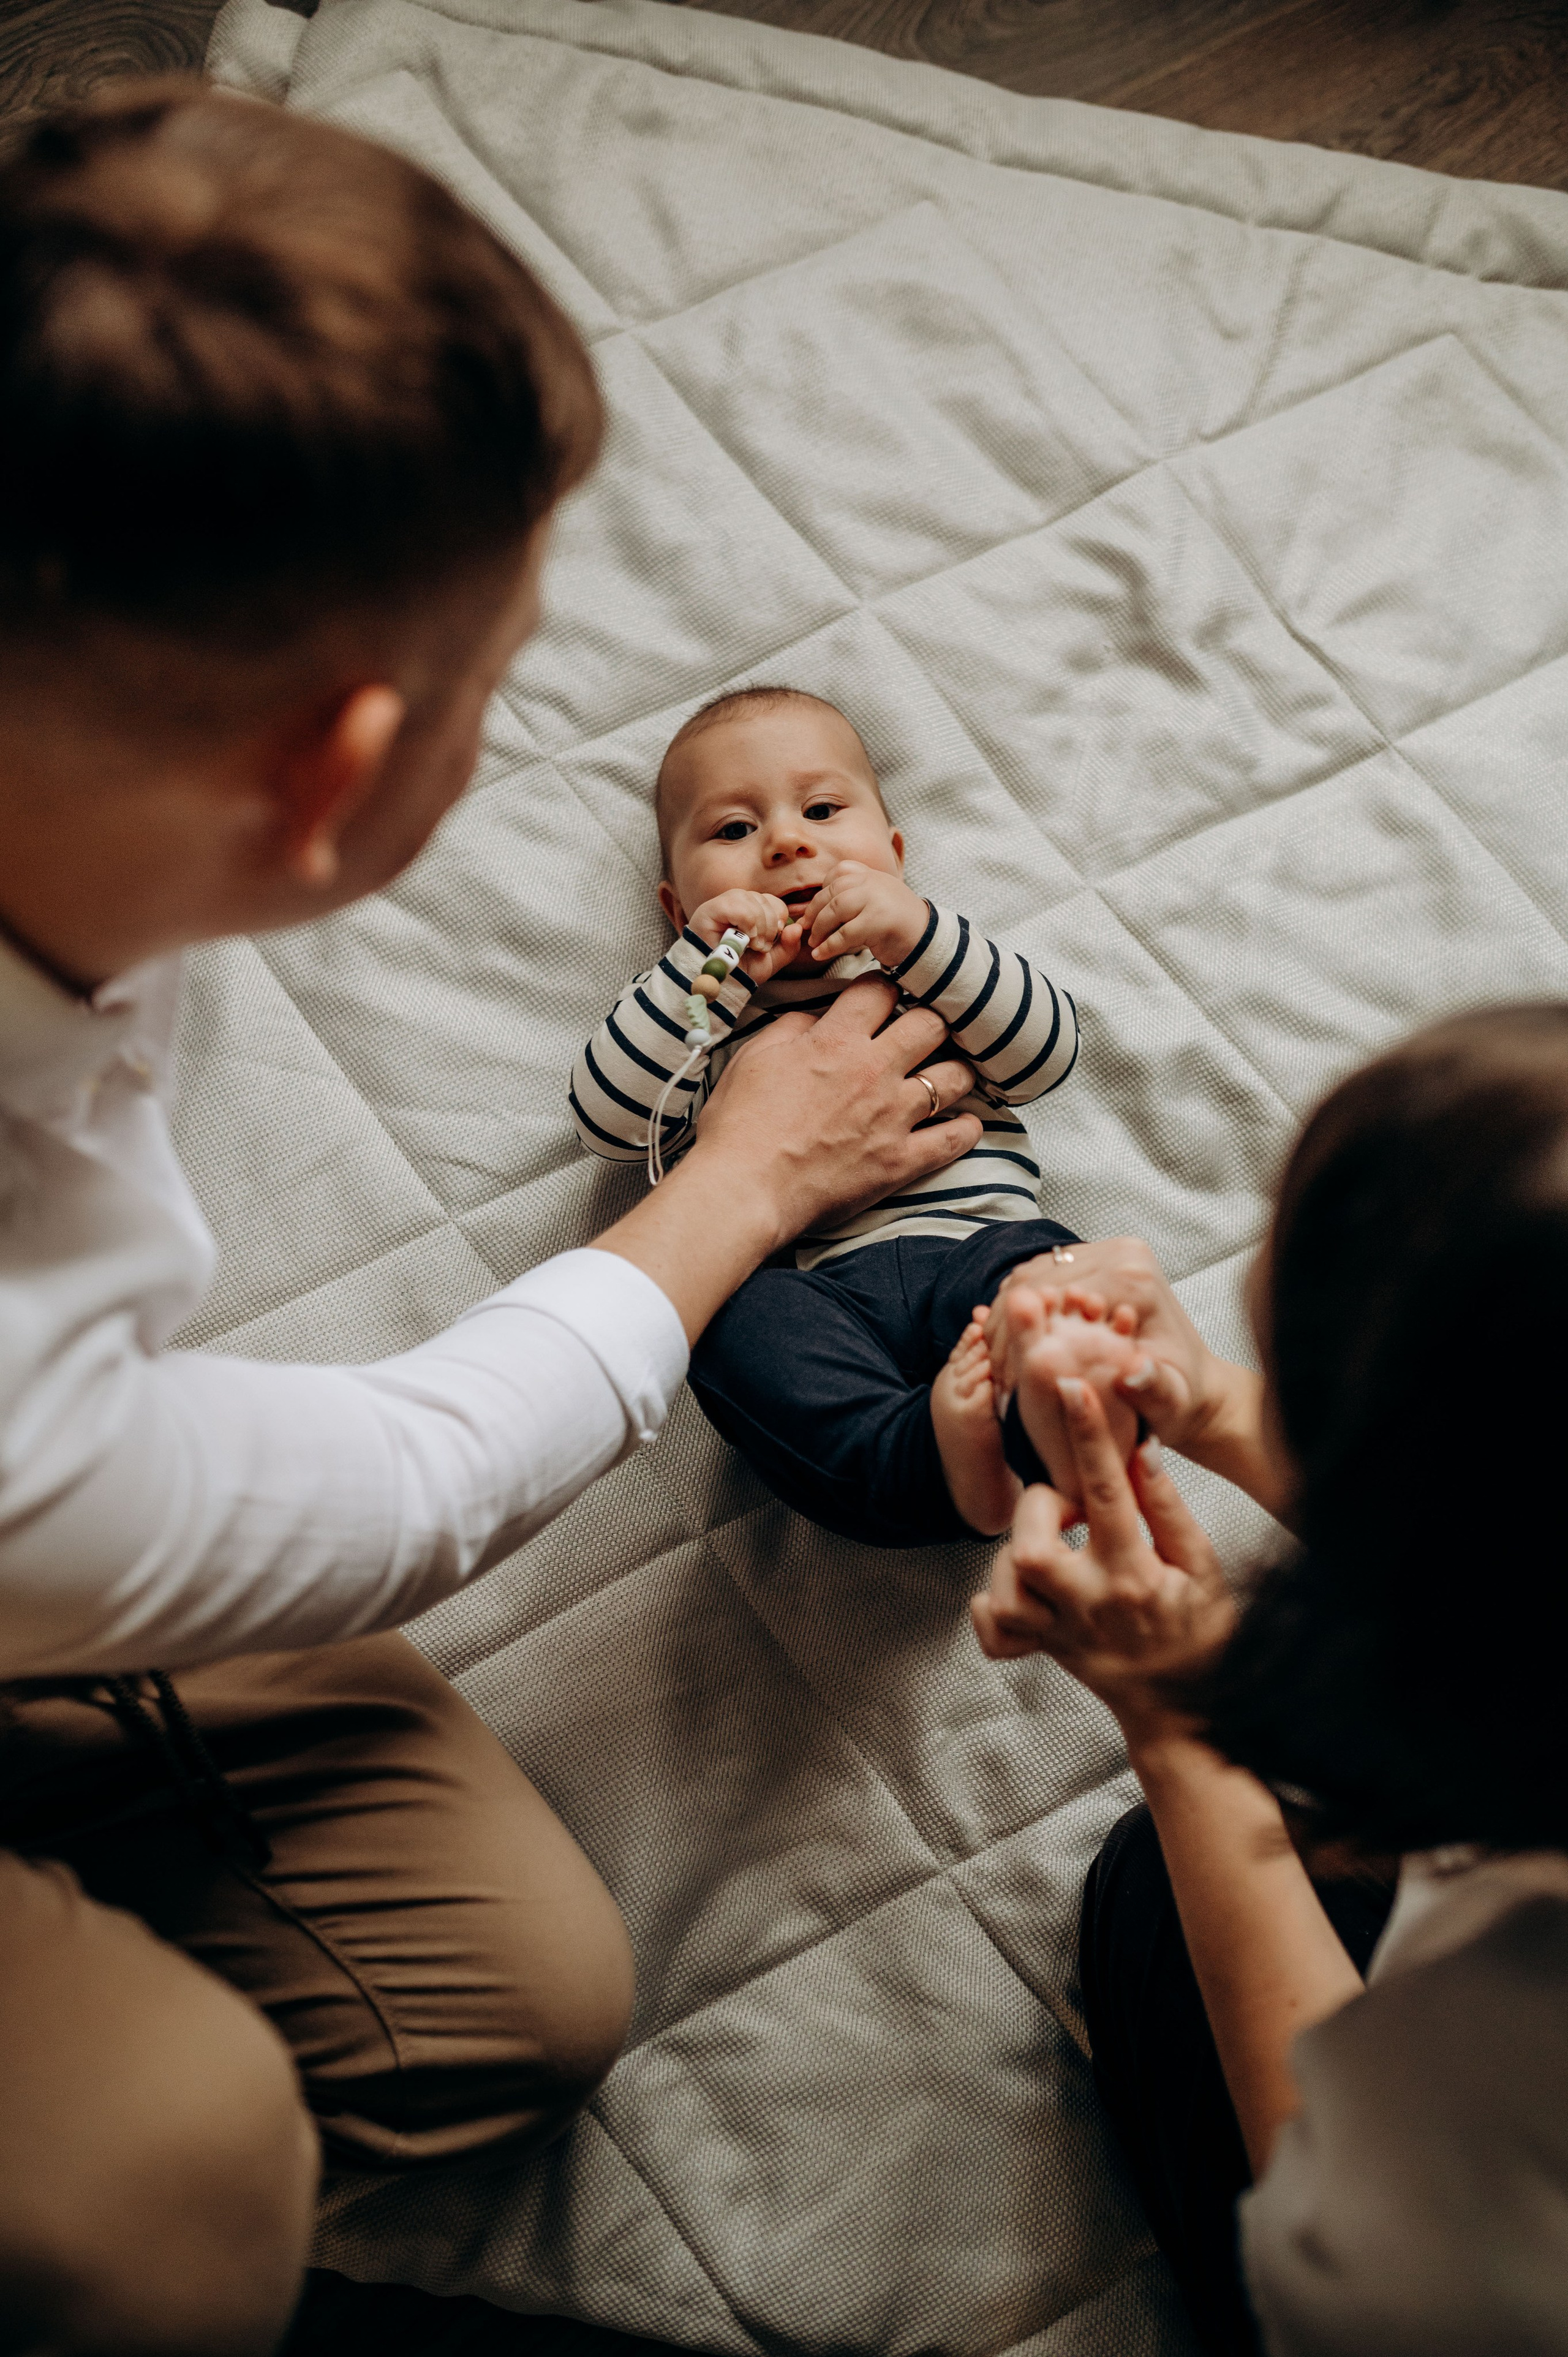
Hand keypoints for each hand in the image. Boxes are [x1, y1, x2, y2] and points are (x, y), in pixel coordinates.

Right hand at [688, 890, 803, 984]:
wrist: (719, 987)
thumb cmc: (740, 972)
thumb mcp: (771, 961)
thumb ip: (789, 946)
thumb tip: (797, 927)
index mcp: (749, 912)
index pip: (771, 900)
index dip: (778, 918)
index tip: (774, 939)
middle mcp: (734, 904)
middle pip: (763, 898)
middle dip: (770, 925)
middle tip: (761, 947)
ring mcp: (720, 905)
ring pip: (751, 898)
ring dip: (759, 925)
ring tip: (752, 945)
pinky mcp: (708, 911)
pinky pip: (735, 904)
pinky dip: (747, 921)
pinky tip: (744, 937)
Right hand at [696, 975, 980, 1242]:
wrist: (744, 1188)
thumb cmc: (738, 1126)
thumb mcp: (752, 1059)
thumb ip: (791, 1028)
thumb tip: (815, 1018)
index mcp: (835, 1040)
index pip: (879, 989)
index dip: (883, 987)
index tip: (883, 998)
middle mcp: (873, 1071)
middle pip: (931, 1024)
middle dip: (931, 1021)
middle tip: (924, 1033)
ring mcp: (893, 1116)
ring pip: (954, 1077)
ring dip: (956, 1071)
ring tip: (948, 1075)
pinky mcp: (900, 1161)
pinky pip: (953, 1139)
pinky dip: (965, 1129)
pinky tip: (965, 1123)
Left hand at [803, 863, 928, 968]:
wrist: (927, 939)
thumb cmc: (897, 923)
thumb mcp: (876, 899)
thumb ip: (854, 896)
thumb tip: (816, 909)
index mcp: (871, 874)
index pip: (837, 874)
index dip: (821, 893)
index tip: (812, 911)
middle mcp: (872, 882)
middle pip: (832, 893)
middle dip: (814, 913)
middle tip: (807, 930)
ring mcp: (875, 900)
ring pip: (835, 910)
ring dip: (819, 929)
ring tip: (814, 943)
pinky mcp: (877, 921)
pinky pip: (844, 934)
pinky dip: (828, 946)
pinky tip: (821, 954)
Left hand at [971, 1383, 1236, 1751]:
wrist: (1187, 1710)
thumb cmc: (1201, 1629)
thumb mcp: (1202, 1565)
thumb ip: (1168, 1508)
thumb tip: (1141, 1449)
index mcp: (1134, 1574)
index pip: (1106, 1493)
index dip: (1087, 1435)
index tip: (1072, 1388)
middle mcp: (1090, 1604)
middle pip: (1030, 1548)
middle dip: (1039, 1509)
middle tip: (1068, 1508)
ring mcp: (1062, 1632)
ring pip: (1006, 1587)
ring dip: (1016, 1555)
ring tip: (1051, 1548)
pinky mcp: (1044, 1650)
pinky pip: (995, 1630)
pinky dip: (993, 1605)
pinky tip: (1019, 1590)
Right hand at [986, 1240, 1228, 1460]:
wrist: (1191, 1383)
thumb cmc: (1178, 1396)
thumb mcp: (1171, 1402)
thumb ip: (1153, 1390)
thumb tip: (1134, 1372)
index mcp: (1135, 1279)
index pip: (1053, 1296)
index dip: (1022, 1339)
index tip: (1008, 1385)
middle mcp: (1121, 1254)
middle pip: (1034, 1280)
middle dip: (1005, 1330)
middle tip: (995, 1377)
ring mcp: (1103, 1251)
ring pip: (1026, 1276)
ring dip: (1005, 1321)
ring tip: (1000, 1366)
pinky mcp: (1089, 1259)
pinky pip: (1034, 1278)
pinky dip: (1017, 1313)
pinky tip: (1014, 1349)